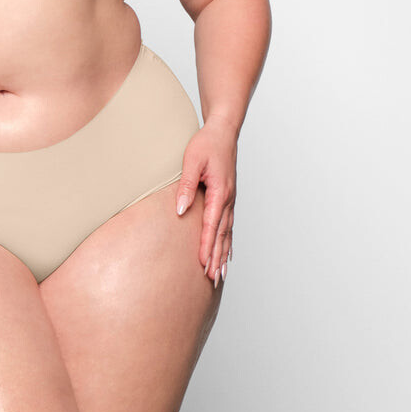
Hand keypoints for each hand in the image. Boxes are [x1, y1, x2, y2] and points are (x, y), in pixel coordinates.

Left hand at [174, 115, 237, 287]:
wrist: (223, 132)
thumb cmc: (206, 144)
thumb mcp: (191, 161)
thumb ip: (186, 186)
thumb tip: (180, 210)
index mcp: (219, 192)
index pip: (211, 225)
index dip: (206, 246)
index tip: (203, 264)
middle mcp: (228, 199)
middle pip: (221, 234)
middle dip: (216, 257)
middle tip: (212, 279)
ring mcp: (230, 200)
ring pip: (227, 232)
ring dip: (223, 254)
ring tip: (220, 275)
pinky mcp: (228, 198)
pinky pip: (228, 225)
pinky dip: (227, 241)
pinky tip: (227, 253)